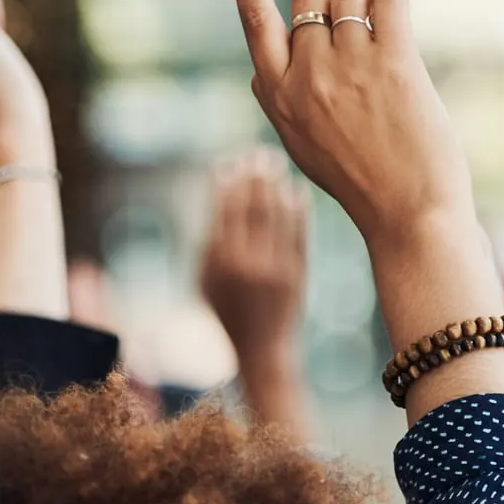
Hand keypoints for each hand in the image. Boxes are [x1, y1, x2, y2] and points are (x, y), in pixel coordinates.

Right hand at [200, 148, 308, 368]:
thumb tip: (219, 197)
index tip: (229, 162)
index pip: (223, 211)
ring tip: (275, 164)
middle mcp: (246, 263)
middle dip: (255, 176)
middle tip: (257, 154)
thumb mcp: (204, 280)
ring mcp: (275, 268)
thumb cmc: (226, 311)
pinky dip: (298, 209)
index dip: (227, 182)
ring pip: (277, 216)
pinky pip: (299, 233)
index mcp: (218, 262)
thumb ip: (208, 242)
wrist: (260, 349)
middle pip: (252, 207)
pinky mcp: (298, 274)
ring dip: (276, 186)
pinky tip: (295, 191)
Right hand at [222, 0, 503, 417]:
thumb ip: (281, 100)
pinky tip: (403, 29)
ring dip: (369, 6)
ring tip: (385, 52)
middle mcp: (303, 75)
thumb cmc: (360, 181)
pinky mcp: (392, 62)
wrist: (408, 216)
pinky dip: (397, 0)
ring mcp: (345, 67)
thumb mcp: (300, 145)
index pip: (253, 18)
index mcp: (275, 95)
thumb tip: (263, 66)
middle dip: (335, 7)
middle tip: (361, 47)